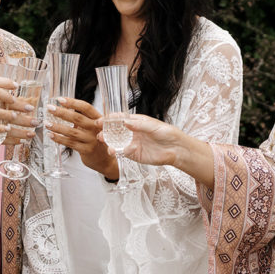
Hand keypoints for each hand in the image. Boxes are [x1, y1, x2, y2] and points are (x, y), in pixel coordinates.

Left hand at [45, 97, 117, 178]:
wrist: (105, 159)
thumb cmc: (96, 139)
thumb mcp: (93, 126)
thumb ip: (82, 117)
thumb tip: (63, 107)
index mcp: (99, 118)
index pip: (86, 108)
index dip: (73, 102)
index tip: (60, 99)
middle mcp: (96, 128)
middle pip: (77, 118)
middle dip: (62, 112)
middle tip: (50, 108)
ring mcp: (92, 140)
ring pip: (72, 132)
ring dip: (57, 127)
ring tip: (47, 123)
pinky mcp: (87, 150)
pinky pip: (70, 143)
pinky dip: (59, 139)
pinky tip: (51, 135)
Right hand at [100, 114, 214, 187]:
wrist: (176, 149)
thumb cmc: (167, 133)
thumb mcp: (153, 126)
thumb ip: (138, 125)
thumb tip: (125, 122)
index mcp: (136, 122)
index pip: (120, 119)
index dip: (110, 119)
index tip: (101, 120)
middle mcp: (132, 132)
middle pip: (115, 131)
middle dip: (106, 130)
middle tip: (98, 131)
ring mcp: (132, 143)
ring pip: (116, 142)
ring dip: (108, 141)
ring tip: (102, 140)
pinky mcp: (134, 154)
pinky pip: (122, 152)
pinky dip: (116, 151)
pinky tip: (112, 151)